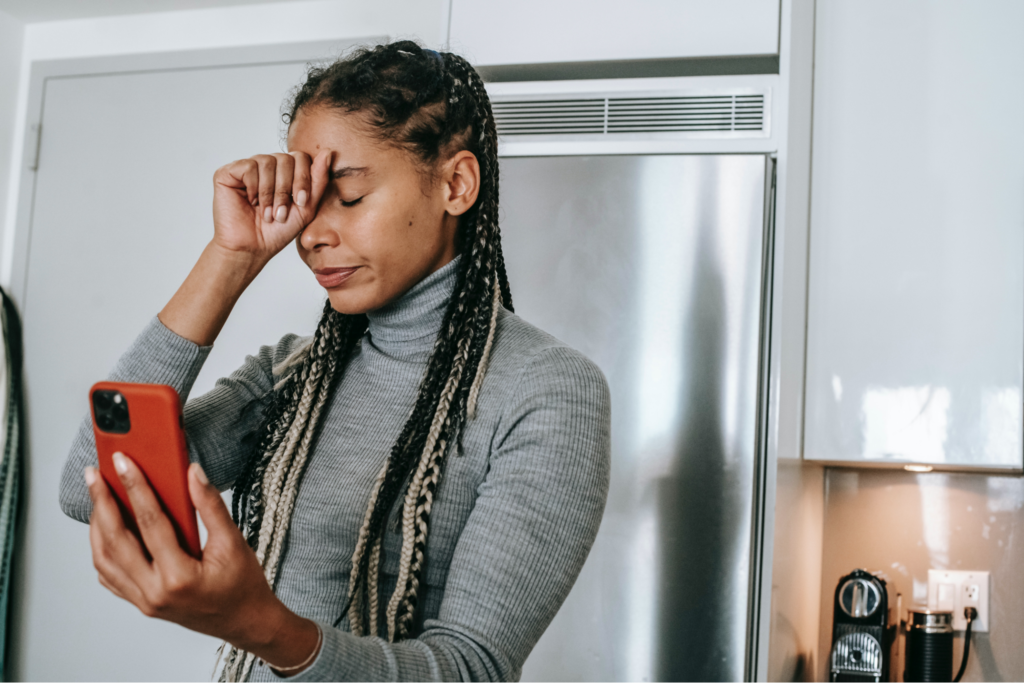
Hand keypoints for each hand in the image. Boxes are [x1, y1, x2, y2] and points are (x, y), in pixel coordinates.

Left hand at [85, 456, 319, 671]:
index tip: (124, 463)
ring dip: (97, 526)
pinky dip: (102, 550)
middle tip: (94, 476)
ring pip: (105, 560)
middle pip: (116, 541)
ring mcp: (144, 600)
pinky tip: (106, 530)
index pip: (150, 523)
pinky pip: (110, 576)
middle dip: (101, 503)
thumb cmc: (242, 585)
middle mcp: (154, 592)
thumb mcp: (233, 542)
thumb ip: (210, 505)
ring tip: (98, 498)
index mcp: (178, 576)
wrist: (244, 621)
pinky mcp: (141, 603)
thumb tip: (193, 473)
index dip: (136, 487)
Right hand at [211, 150, 331, 264]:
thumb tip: (327, 152)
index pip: (300, 157)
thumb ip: (318, 180)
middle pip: (285, 158)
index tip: (301, 203)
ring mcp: (247, 167)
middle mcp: (266, 166)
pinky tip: (250, 201)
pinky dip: (253, 187)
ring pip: (267, 161)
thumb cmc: (278, 231)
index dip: (303, 179)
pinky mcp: (228, 172)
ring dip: (270, 192)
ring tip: (267, 213)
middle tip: (281, 213)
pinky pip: (248, 166)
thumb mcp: (306, 206)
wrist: (253, 248)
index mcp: (285, 172)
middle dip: (286, 189)